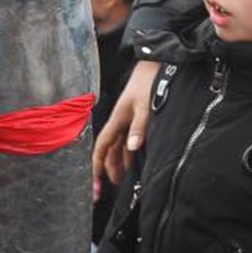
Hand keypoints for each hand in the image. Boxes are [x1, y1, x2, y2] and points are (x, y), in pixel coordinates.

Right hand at [93, 60, 159, 185]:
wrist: (156, 62)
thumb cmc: (149, 82)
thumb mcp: (145, 106)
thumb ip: (139, 127)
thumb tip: (132, 148)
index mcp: (117, 119)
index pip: (102, 148)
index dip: (97, 167)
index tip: (95, 185)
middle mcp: (119, 122)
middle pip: (109, 151)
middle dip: (107, 171)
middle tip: (108, 189)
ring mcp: (127, 121)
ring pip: (118, 148)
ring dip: (118, 164)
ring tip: (122, 181)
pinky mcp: (136, 119)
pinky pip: (128, 142)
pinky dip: (129, 155)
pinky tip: (134, 164)